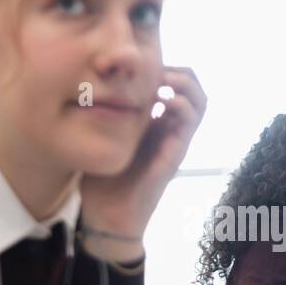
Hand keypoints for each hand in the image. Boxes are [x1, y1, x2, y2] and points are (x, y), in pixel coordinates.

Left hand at [79, 67, 205, 259]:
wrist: (108, 217)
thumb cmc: (101, 181)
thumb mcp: (100, 140)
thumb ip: (101, 117)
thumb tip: (85, 88)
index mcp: (155, 126)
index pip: (175, 88)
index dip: (166, 69)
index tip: (142, 67)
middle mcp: (170, 131)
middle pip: (194, 91)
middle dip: (181, 72)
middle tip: (158, 69)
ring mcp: (176, 142)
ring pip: (200, 102)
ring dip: (186, 84)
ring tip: (164, 78)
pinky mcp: (175, 154)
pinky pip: (190, 122)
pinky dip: (181, 104)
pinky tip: (162, 100)